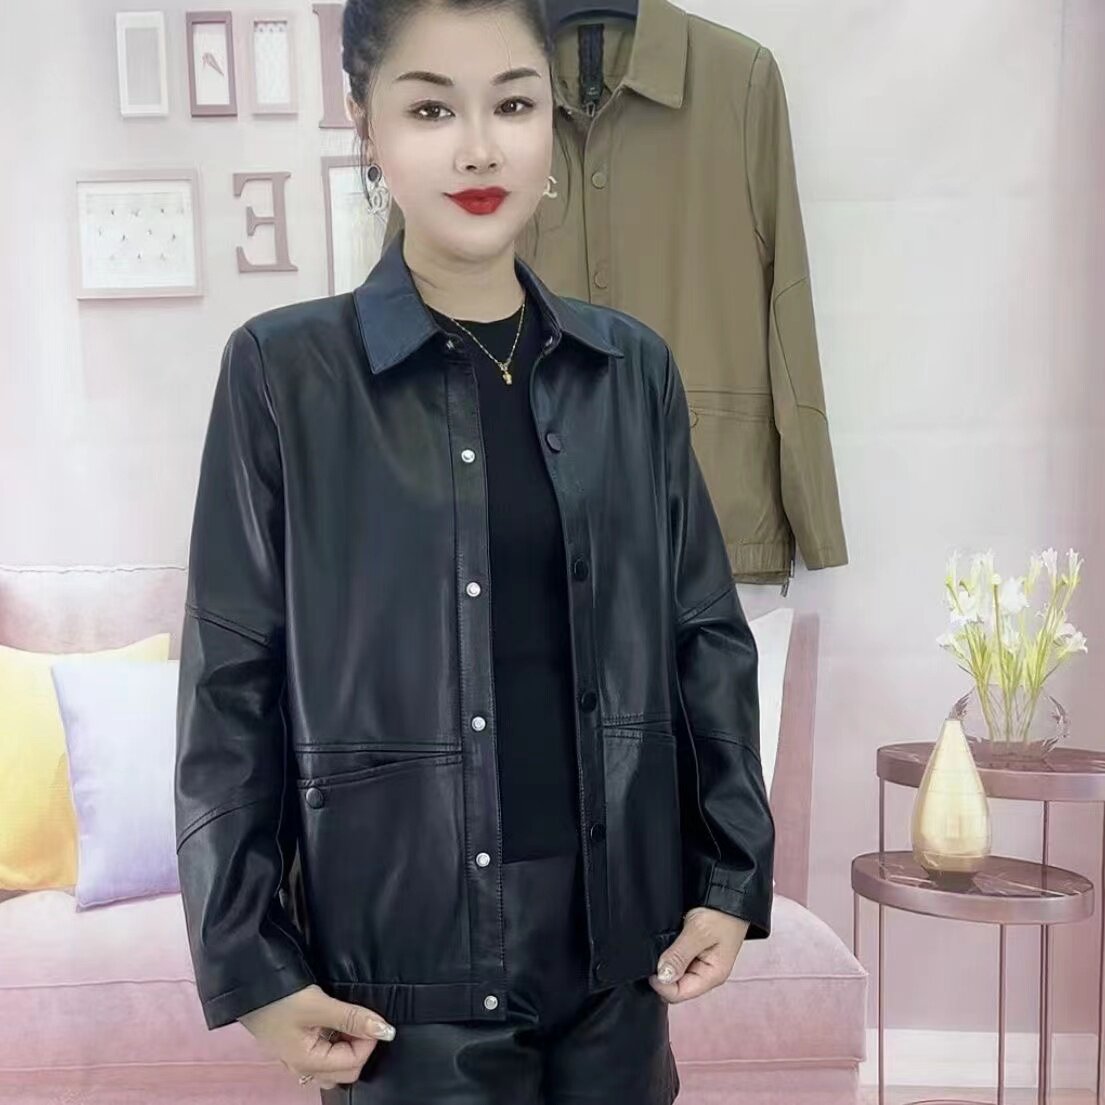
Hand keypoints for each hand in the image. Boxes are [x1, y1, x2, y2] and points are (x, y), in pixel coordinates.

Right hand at [237, 983, 396, 1088]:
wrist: (247, 985)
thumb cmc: (278, 997)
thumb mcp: (318, 1005)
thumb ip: (352, 1018)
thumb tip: (385, 1030)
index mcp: (308, 1062)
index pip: (354, 1064)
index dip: (368, 1040)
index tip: (371, 1017)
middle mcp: (303, 1067)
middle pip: (346, 1070)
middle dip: (360, 1046)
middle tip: (359, 1017)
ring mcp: (298, 1058)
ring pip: (336, 1064)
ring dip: (348, 1045)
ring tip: (346, 1018)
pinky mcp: (296, 1045)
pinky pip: (325, 1054)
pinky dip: (336, 1041)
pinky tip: (334, 1021)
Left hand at [647, 906, 749, 1003]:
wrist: (729, 894)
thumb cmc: (722, 914)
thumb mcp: (699, 932)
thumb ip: (680, 955)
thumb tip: (662, 977)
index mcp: (712, 976)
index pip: (679, 994)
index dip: (661, 984)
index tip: (650, 968)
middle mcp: (705, 974)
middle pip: (675, 987)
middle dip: (662, 976)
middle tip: (655, 954)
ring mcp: (699, 964)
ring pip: (674, 975)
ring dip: (665, 964)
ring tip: (661, 946)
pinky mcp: (693, 953)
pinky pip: (676, 962)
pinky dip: (668, 955)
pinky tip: (665, 944)